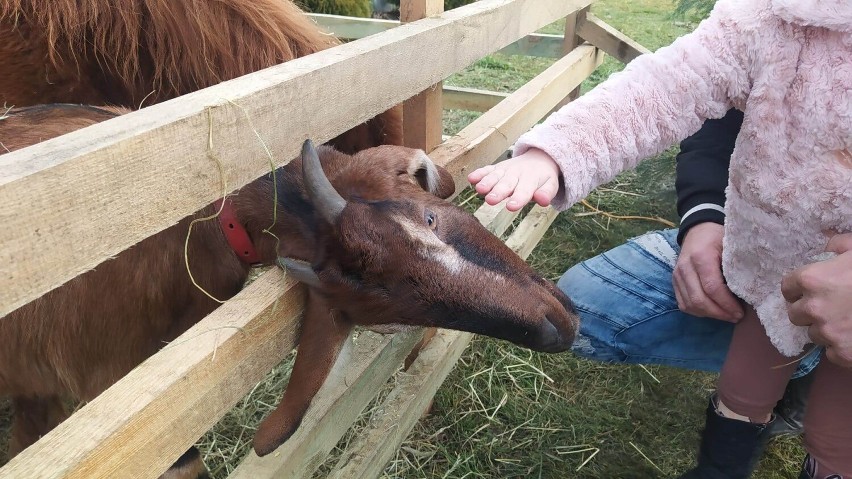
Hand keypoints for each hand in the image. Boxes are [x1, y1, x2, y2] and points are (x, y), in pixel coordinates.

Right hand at [467, 148, 559, 211]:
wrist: (538, 158)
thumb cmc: (542, 178)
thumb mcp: (551, 185)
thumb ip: (546, 193)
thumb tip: (543, 201)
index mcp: (531, 180)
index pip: (524, 191)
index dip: (518, 199)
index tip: (511, 207)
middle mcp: (516, 175)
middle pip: (506, 184)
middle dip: (498, 192)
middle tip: (490, 200)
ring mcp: (505, 171)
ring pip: (495, 177)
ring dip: (486, 182)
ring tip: (479, 189)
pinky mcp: (496, 168)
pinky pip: (487, 170)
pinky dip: (479, 174)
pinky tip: (471, 178)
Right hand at [673, 222, 744, 321]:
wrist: (698, 229)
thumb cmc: (718, 237)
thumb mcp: (731, 246)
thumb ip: (737, 267)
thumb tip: (749, 292)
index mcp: (701, 257)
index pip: (712, 288)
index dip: (726, 304)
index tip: (740, 312)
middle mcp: (685, 267)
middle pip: (699, 300)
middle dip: (719, 313)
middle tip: (735, 317)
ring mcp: (677, 275)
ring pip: (690, 304)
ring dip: (709, 314)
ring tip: (725, 315)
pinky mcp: (674, 281)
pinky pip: (683, 304)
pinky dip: (697, 311)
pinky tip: (711, 311)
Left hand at [782, 233, 851, 367]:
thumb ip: (838, 245)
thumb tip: (828, 247)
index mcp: (812, 280)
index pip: (787, 288)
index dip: (798, 289)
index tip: (808, 291)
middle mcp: (814, 308)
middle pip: (796, 314)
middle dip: (808, 311)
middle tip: (828, 307)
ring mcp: (828, 333)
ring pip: (814, 334)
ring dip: (825, 329)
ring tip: (846, 321)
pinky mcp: (843, 353)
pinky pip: (831, 353)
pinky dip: (840, 348)